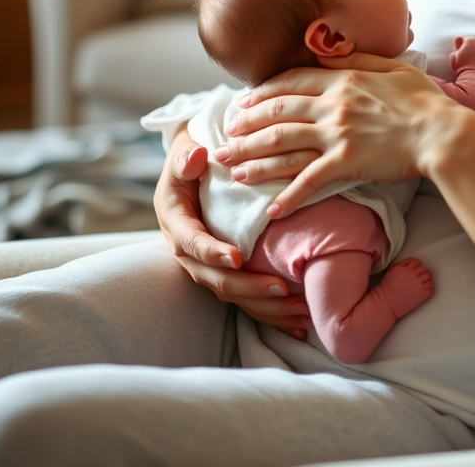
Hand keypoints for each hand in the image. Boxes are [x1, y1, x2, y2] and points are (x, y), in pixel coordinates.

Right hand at [155, 126, 310, 336]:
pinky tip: (297, 322)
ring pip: (231, 294)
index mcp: (175, 222)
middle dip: (247, 287)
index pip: (191, 243)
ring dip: (264, 306)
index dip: (212, 252)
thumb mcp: (184, 152)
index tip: (237, 258)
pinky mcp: (222, 271)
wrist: (190, 168)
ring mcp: (204, 264)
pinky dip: (269, 311)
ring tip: (299, 311)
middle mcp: (187, 250)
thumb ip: (187, 158)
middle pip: (213, 278)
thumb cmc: (192, 157)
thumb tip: (198, 157)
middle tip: (280, 288)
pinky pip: (244, 297)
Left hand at [222, 54, 459, 216]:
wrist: (443, 133)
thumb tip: (328, 53)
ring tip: (232, 169)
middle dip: (246, 125)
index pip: (291, 81)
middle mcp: (332, 104)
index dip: (262, 92)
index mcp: (342, 78)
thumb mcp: (392, 67)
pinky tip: (271, 209)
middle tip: (226, 136)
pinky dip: (287, 196)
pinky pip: (308, 180)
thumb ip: (357, 59)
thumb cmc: (425, 101)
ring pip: (282, 144)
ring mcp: (337, 133)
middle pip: (277, 112)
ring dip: (253, 158)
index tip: (244, 102)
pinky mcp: (346, 162)